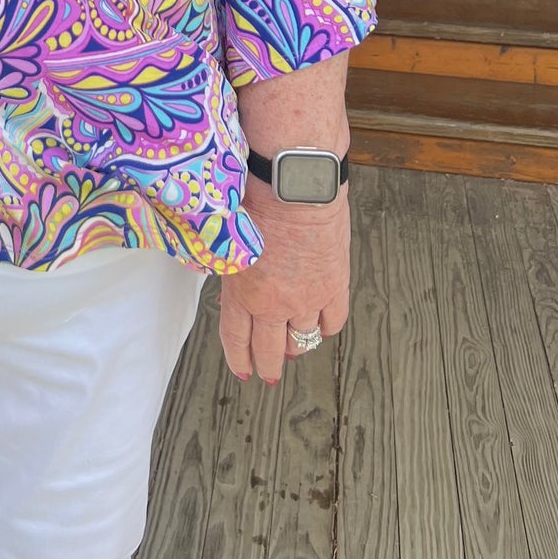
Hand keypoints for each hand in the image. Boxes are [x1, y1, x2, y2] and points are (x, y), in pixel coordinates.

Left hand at [218, 185, 349, 384]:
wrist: (296, 185)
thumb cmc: (257, 199)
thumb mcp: (230, 239)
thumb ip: (229, 269)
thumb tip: (223, 282)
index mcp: (242, 293)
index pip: (237, 340)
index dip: (239, 360)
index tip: (243, 371)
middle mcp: (274, 305)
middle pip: (270, 351)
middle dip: (267, 366)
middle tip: (268, 373)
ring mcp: (307, 299)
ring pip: (302, 342)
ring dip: (295, 347)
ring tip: (293, 345)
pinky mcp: (334, 287)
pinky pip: (332, 323)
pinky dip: (324, 327)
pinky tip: (319, 324)